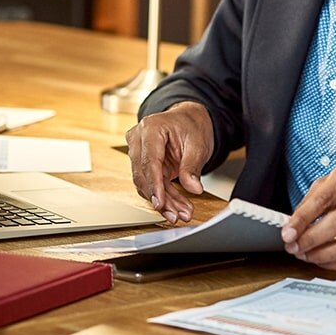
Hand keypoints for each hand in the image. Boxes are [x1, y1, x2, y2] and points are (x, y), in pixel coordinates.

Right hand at [124, 102, 212, 223]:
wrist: (189, 119)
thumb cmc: (191, 125)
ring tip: (180, 214)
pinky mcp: (143, 162)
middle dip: (161, 198)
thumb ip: (192, 166)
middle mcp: (138, 139)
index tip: (160, 203)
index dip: (154, 185)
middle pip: (144, 175)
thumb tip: (193, 188)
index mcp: (151, 128)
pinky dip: (164, 196)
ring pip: (146, 183)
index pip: (149, 161)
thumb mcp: (197, 144)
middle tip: (176, 215)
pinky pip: (151, 183)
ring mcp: (138, 151)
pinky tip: (175, 207)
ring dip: (163, 201)